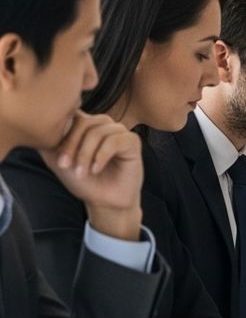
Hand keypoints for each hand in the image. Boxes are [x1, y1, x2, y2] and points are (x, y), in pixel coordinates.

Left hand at [41, 111, 142, 240]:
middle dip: (72, 146)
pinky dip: (101, 156)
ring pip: (98, 132)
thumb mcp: (59, 161)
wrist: (105, 201)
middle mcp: (104, 124)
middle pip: (84, 123)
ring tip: (82, 173)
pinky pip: (114, 141)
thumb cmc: (84, 181)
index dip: (63, 136)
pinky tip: (96, 170)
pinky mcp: (133, 141)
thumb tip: (40, 127)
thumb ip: (49, 143)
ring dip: (86, 154)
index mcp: (88, 125)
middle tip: (66, 166)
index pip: (72, 116)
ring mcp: (120, 131)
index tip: (59, 161)